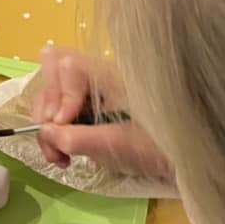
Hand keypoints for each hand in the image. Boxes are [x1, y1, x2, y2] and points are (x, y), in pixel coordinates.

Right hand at [32, 46, 171, 180]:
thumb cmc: (157, 149)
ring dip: (46, 123)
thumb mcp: (118, 147)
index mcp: (112, 74)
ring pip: (51, 90)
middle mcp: (98, 74)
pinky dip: (53, 129)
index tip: (63, 127)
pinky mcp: (87, 106)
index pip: (68, 65)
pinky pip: (58, 108)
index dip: (61, 96)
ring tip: (60, 155)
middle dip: (47, 107)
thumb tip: (45, 132)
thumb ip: (79, 139)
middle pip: (53, 70)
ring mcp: (91, 89)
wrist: (179, 158)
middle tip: (56, 140)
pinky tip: (64, 153)